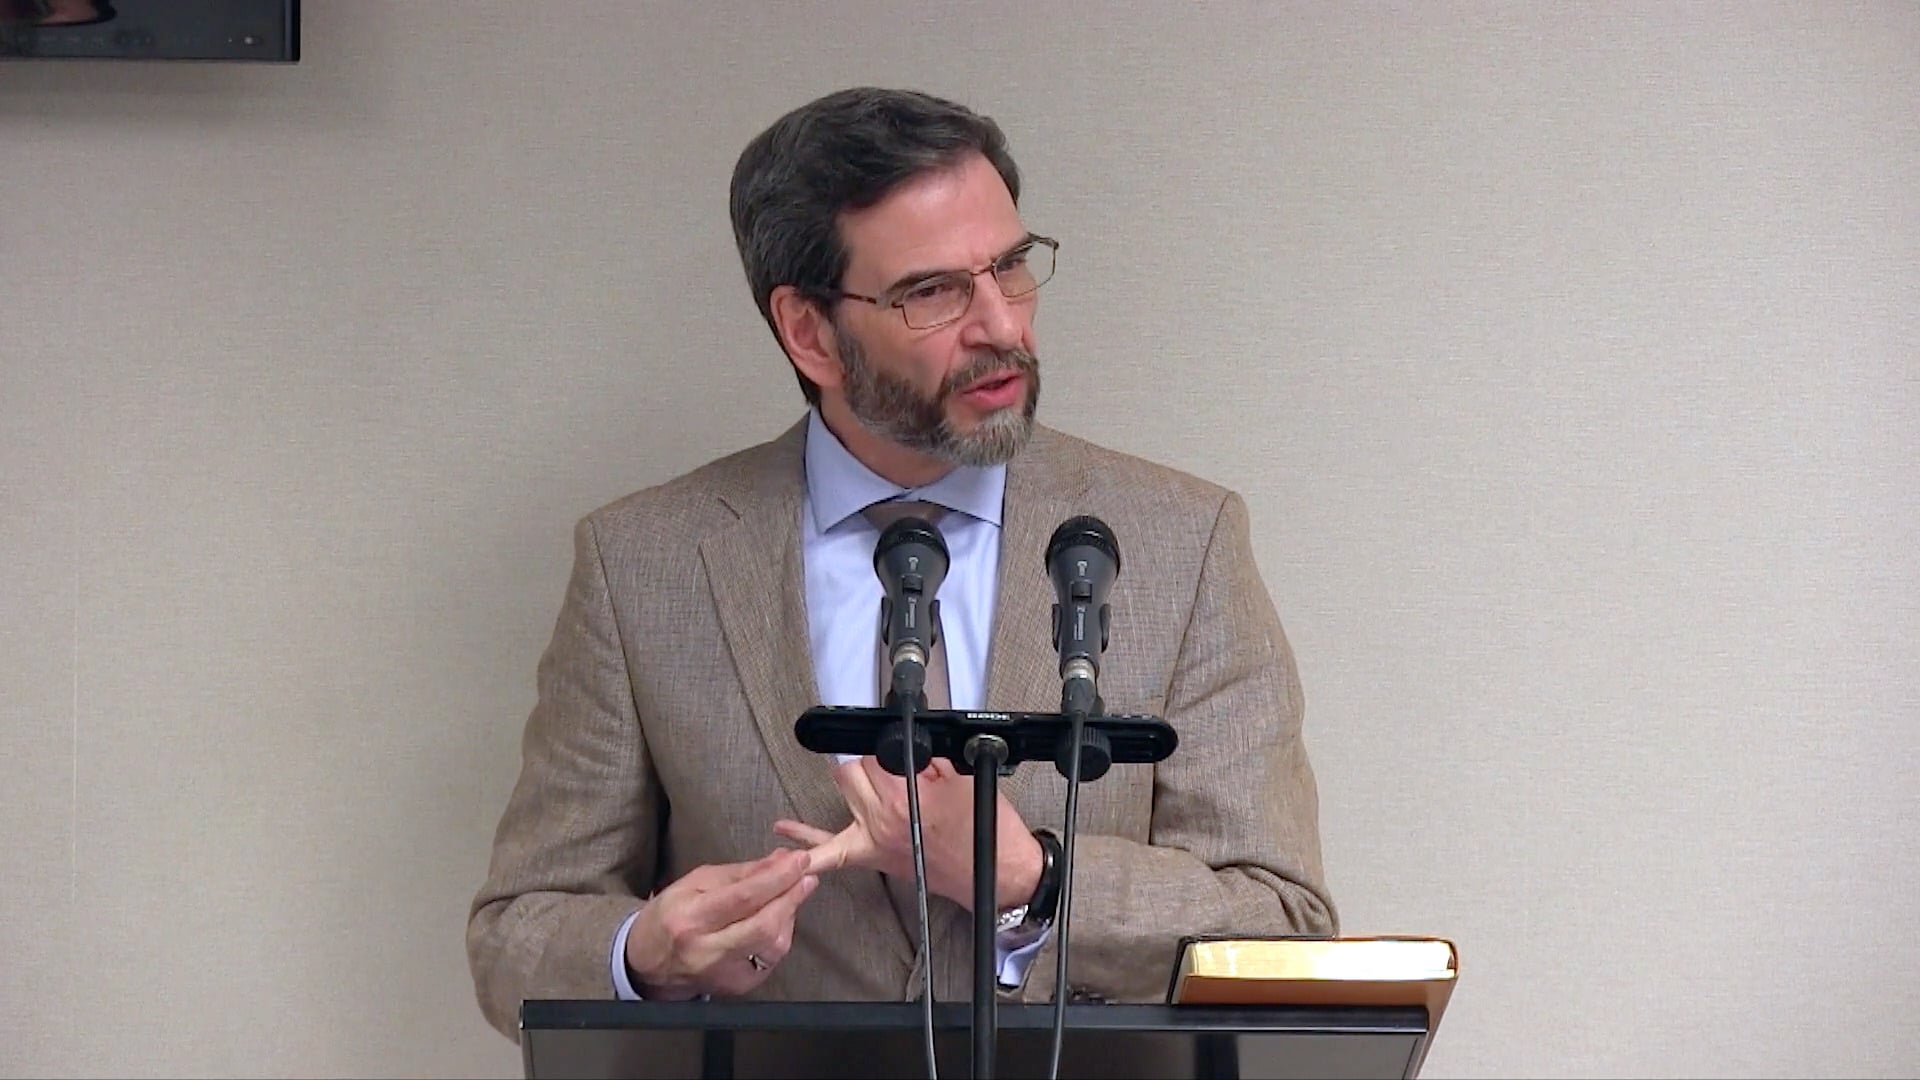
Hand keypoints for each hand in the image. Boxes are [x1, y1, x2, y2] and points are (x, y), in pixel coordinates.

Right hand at [624, 848, 819, 999]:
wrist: (647, 962)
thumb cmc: (672, 915)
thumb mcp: (696, 882)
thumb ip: (740, 873)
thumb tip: (779, 860)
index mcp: (691, 918)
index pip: (744, 897)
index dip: (777, 878)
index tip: (799, 860)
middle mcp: (707, 950)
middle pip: (764, 925)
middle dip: (792, 897)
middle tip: (808, 875)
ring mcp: (723, 974)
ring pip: (773, 945)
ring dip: (789, 915)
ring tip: (788, 895)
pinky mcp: (737, 988)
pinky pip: (771, 959)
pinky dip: (779, 935)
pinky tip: (775, 920)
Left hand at [774, 756, 1040, 911]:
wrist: (996, 873)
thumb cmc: (984, 829)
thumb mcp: (962, 776)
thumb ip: (928, 755)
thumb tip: (906, 741)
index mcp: (904, 793)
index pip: (872, 754)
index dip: (885, 746)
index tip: (896, 745)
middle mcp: (882, 817)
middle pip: (851, 771)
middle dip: (868, 762)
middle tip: (892, 767)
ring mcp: (873, 838)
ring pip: (843, 793)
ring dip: (853, 783)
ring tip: (865, 778)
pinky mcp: (872, 857)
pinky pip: (829, 852)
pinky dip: (806, 844)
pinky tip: (784, 829)